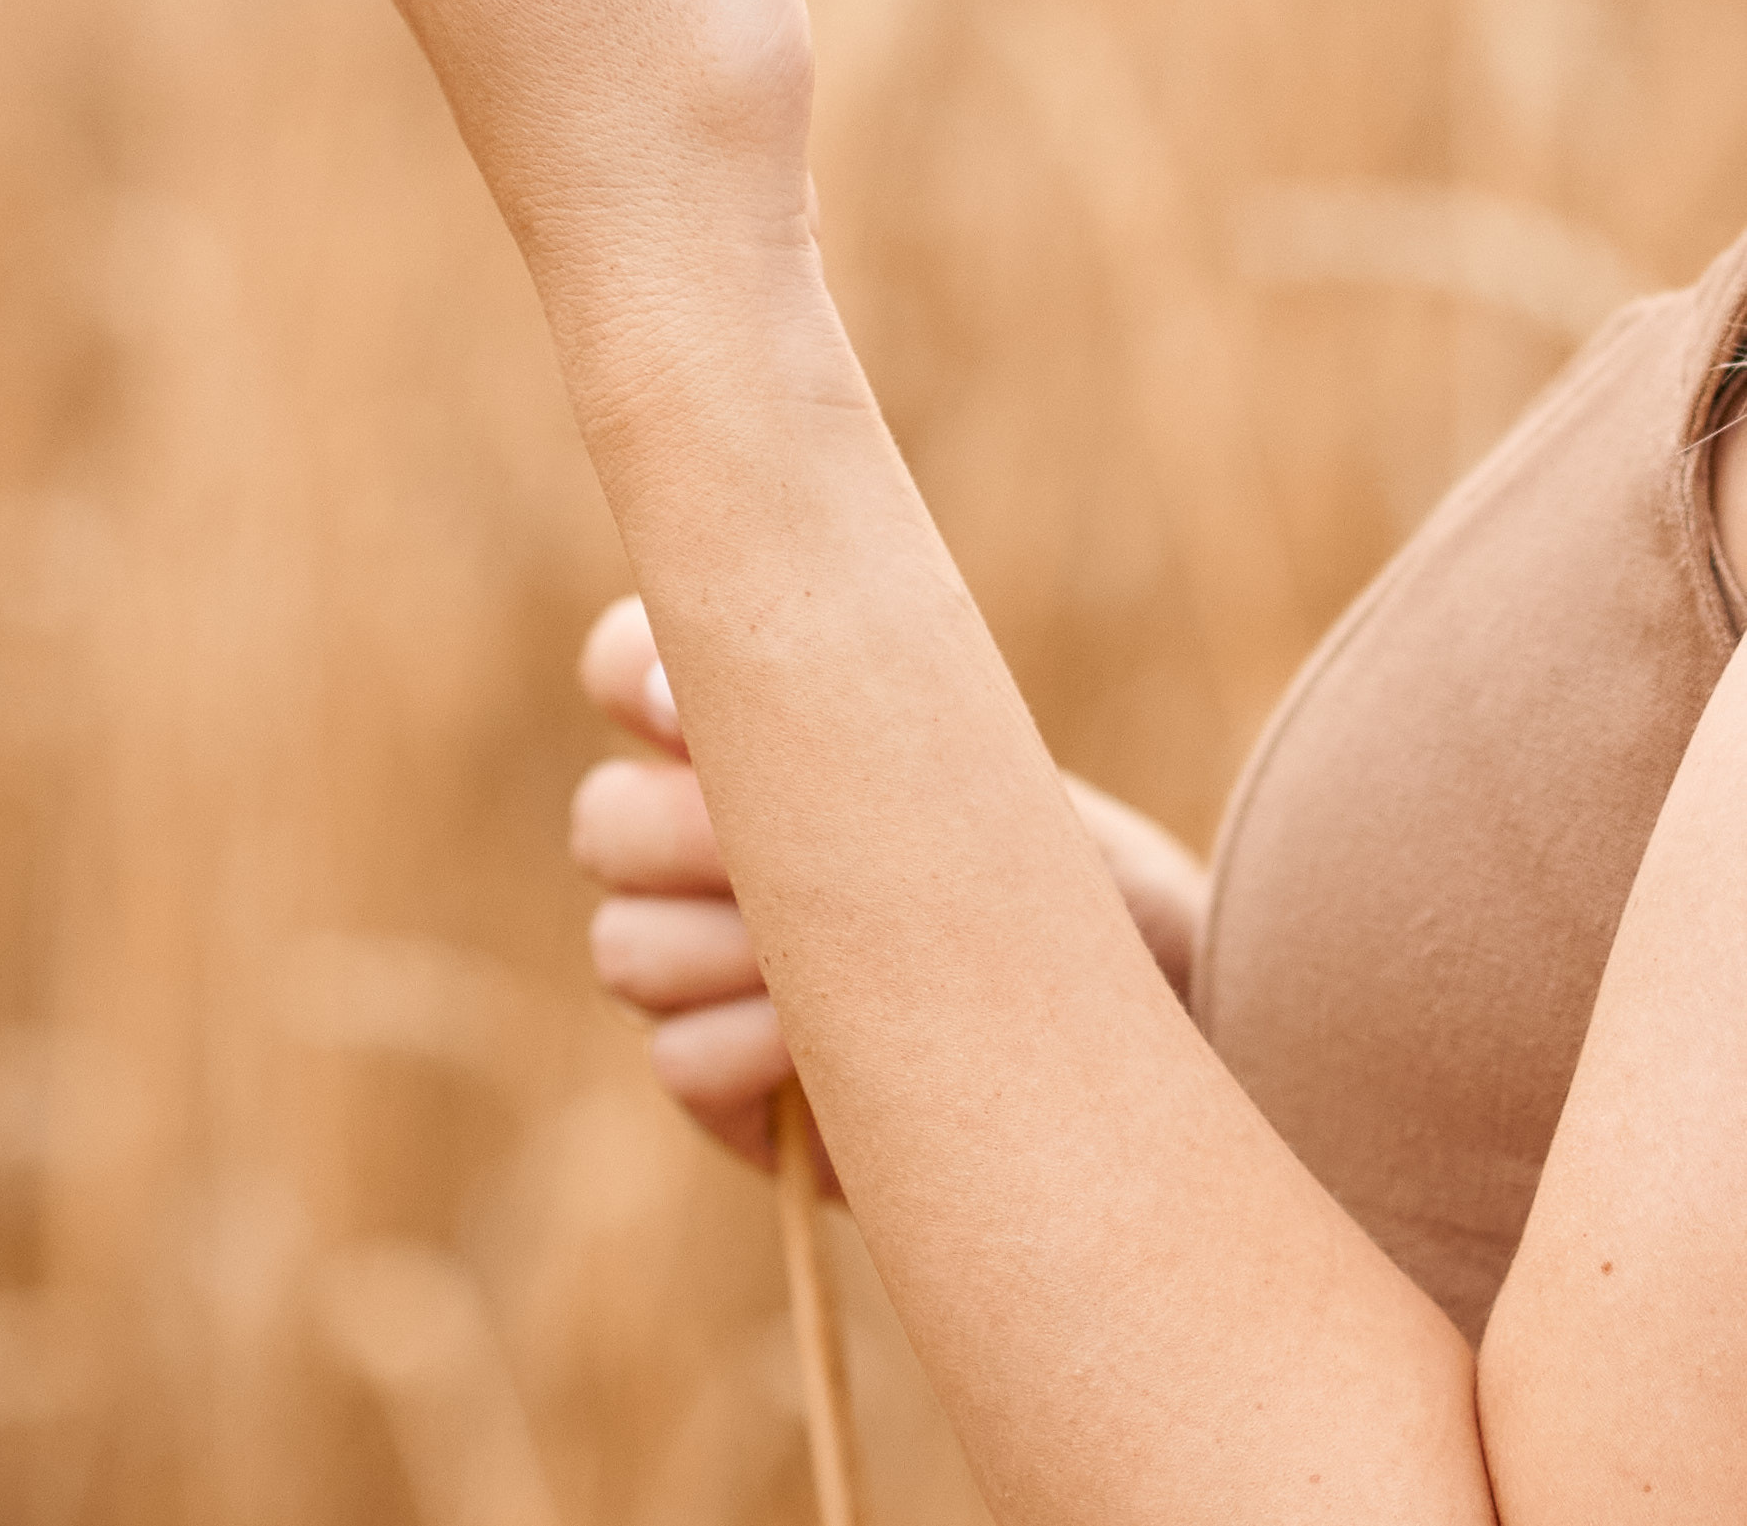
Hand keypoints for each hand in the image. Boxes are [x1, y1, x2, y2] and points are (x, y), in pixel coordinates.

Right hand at [571, 595, 1209, 1186]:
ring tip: (845, 959)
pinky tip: (836, 1048)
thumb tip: (674, 695)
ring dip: (729, 951)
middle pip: (603, 821)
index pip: (620, 664)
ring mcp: (707, 974)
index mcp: (747, 741)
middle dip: (687, 834)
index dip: (630, 669)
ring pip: (626, 947)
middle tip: (790, 857)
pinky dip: (756, 1049)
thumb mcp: (964, 761)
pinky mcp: (733, 1094)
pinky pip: (678, 1061)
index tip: (691, 708)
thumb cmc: (1058, 868)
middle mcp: (702, 850)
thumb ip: (828, 710)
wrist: (1155, 1021)